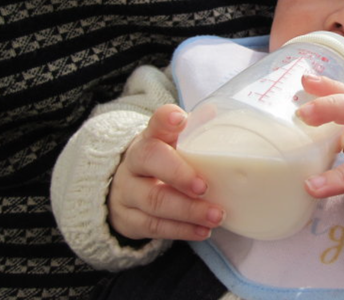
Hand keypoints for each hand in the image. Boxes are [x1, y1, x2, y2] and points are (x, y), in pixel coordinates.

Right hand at [107, 104, 223, 240]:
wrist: (127, 191)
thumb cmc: (164, 163)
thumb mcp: (174, 146)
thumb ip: (194, 132)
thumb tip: (215, 113)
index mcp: (150, 137)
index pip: (155, 123)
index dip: (165, 120)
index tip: (179, 119)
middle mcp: (134, 161)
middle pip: (149, 161)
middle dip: (179, 175)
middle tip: (204, 187)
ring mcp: (128, 191)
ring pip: (153, 200)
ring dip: (188, 211)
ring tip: (216, 215)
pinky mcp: (128, 219)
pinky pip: (154, 227)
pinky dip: (181, 230)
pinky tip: (203, 231)